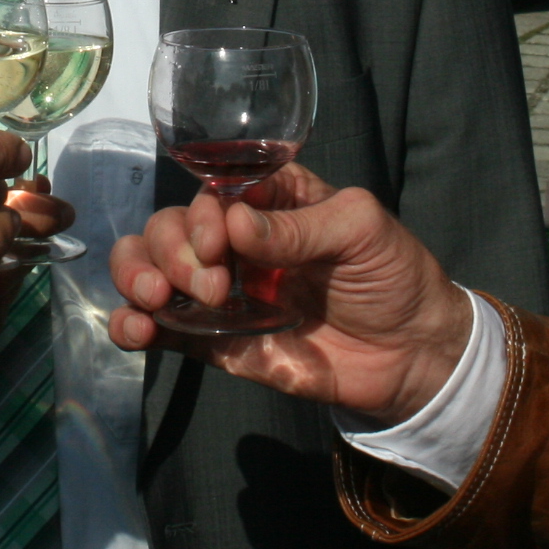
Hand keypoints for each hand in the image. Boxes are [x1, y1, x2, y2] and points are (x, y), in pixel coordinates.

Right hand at [102, 164, 474, 424]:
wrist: (415, 356)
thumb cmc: (396, 276)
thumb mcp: (362, 231)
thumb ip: (299, 227)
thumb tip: (234, 224)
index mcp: (269, 202)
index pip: (210, 192)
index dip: (201, 215)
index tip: (220, 244)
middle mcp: (236, 242)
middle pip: (169, 228)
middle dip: (172, 251)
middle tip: (211, 287)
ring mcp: (223, 292)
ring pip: (151, 268)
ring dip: (137, 277)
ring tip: (156, 301)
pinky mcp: (218, 342)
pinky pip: (162, 329)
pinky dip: (133, 326)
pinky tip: (136, 332)